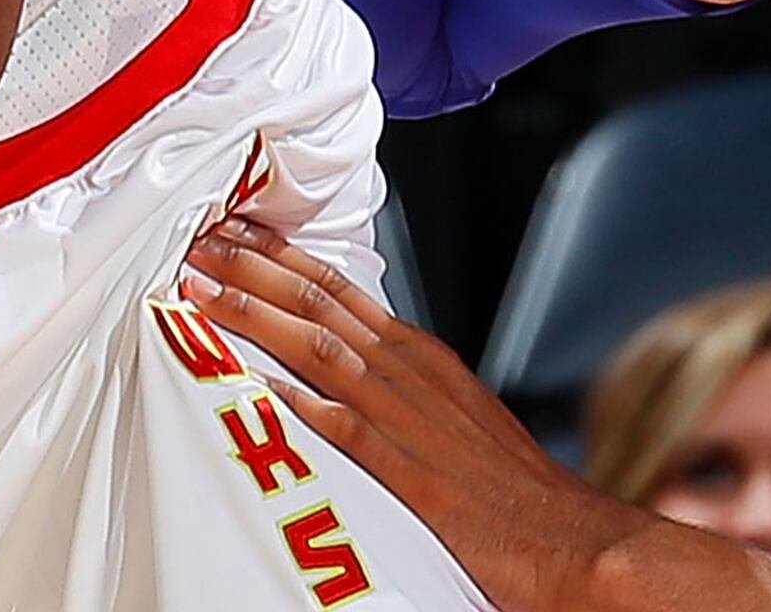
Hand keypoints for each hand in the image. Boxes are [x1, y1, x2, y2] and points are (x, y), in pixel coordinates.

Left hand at [181, 217, 628, 607]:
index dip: (280, 257)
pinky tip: (253, 381)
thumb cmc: (513, 488)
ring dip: (255, 314)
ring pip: (318, 347)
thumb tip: (348, 365)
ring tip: (202, 290)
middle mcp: (410, 374)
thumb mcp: (455, 413)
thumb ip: (401, 386)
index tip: (235, 232)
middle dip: (253, 268)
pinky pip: (341, 425)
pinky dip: (294, 398)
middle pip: (319, 302)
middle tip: (201, 240)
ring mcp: (408, 419)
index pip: (338, 288)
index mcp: (420, 357)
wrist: (570, 538)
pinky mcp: (409, 472)